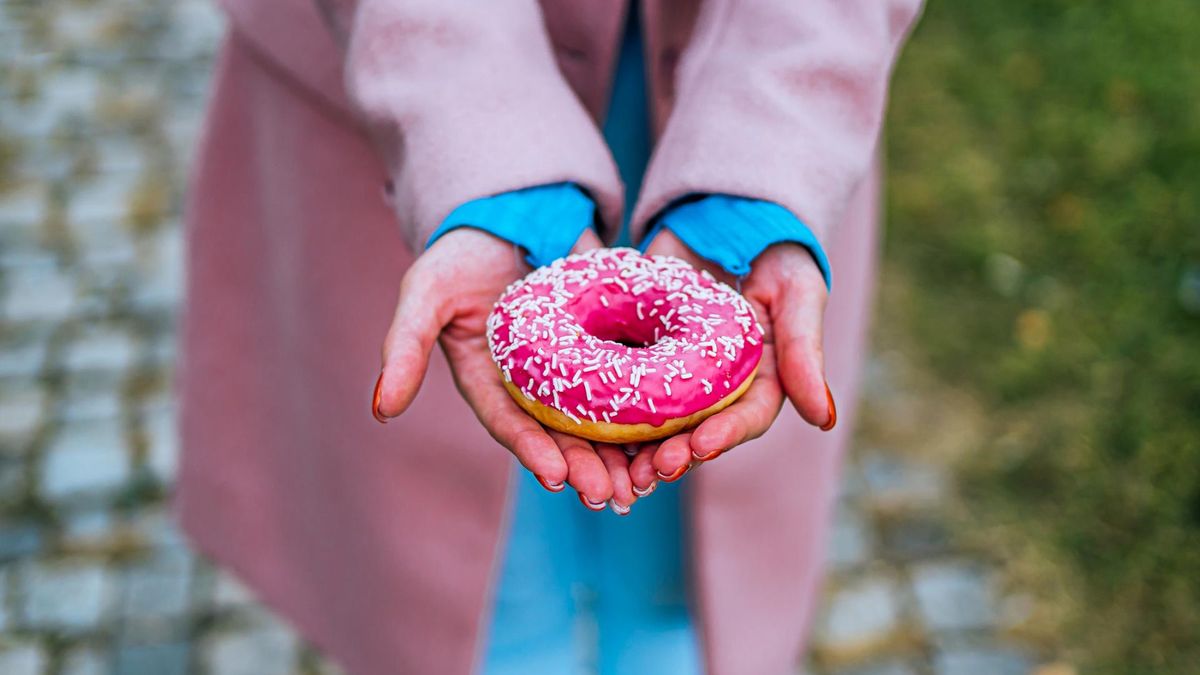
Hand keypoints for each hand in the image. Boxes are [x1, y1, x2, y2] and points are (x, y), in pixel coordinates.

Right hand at [372, 228, 641, 512]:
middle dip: (583, 466)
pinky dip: (651, 409)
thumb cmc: (463, 250)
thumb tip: (380, 410)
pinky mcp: (609, 344)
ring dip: (619, 454)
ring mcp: (573, 367)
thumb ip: (404, 346)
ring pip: (600, 419)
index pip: (510, 423)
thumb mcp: (427, 289)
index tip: (555, 477)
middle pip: (560, 434)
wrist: (514, 207)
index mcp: (489, 380)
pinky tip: (675, 433)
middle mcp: (532, 384)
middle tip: (609, 495)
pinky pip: (634, 381)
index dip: (532, 450)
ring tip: (644, 482)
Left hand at [627, 230, 835, 490]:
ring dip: (639, 449)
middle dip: (676, 454)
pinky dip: (603, 410)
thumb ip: (804, 352)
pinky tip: (585, 429)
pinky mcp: (637, 351)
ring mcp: (675, 372)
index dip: (724, 435)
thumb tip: (823, 419)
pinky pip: (617, 384)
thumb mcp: (798, 293)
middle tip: (652, 472)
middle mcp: (718, 387)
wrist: (723, 210)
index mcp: (762, 380)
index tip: (700, 447)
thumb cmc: (774, 250)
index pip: (747, 418)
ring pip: (655, 420)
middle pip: (697, 431)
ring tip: (620, 469)